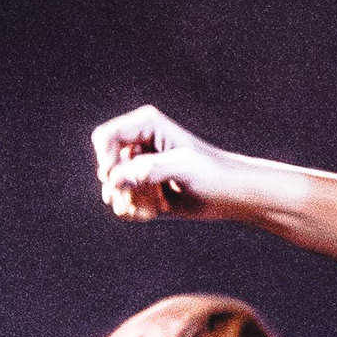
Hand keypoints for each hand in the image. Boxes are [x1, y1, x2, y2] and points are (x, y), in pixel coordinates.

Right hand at [92, 103, 235, 222]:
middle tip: (158, 193)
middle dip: (127, 188)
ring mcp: (137, 168)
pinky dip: (137, 211)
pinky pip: (121, 204)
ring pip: (112, 190)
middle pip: (106, 168)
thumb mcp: (185, 167)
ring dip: (134, 202)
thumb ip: (150, 170)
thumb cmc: (213, 174)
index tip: (119, 180)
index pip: (104, 138)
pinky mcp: (141, 190)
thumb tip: (115, 179)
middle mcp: (137, 144)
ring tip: (161, 203)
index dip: (106, 161)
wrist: (231, 195)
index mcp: (145, 125)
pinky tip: (159, 210)